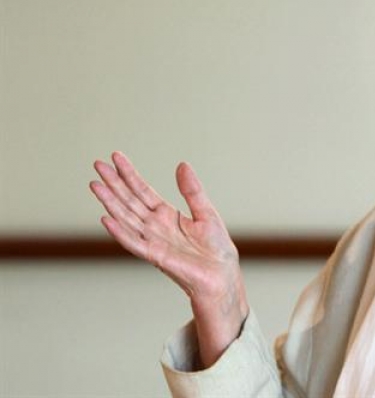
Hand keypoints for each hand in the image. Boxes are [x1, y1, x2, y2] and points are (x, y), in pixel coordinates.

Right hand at [90, 152, 247, 367]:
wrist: (222, 275)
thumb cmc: (215, 248)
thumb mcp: (206, 212)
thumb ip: (192, 191)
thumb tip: (182, 165)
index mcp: (166, 214)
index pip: (142, 190)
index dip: (129, 174)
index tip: (116, 156)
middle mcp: (155, 226)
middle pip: (129, 200)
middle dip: (113, 183)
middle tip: (97, 164)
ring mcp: (153, 240)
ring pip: (126, 217)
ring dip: (110, 202)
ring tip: (95, 185)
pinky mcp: (156, 256)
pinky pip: (134, 242)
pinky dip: (120, 231)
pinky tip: (106, 218)